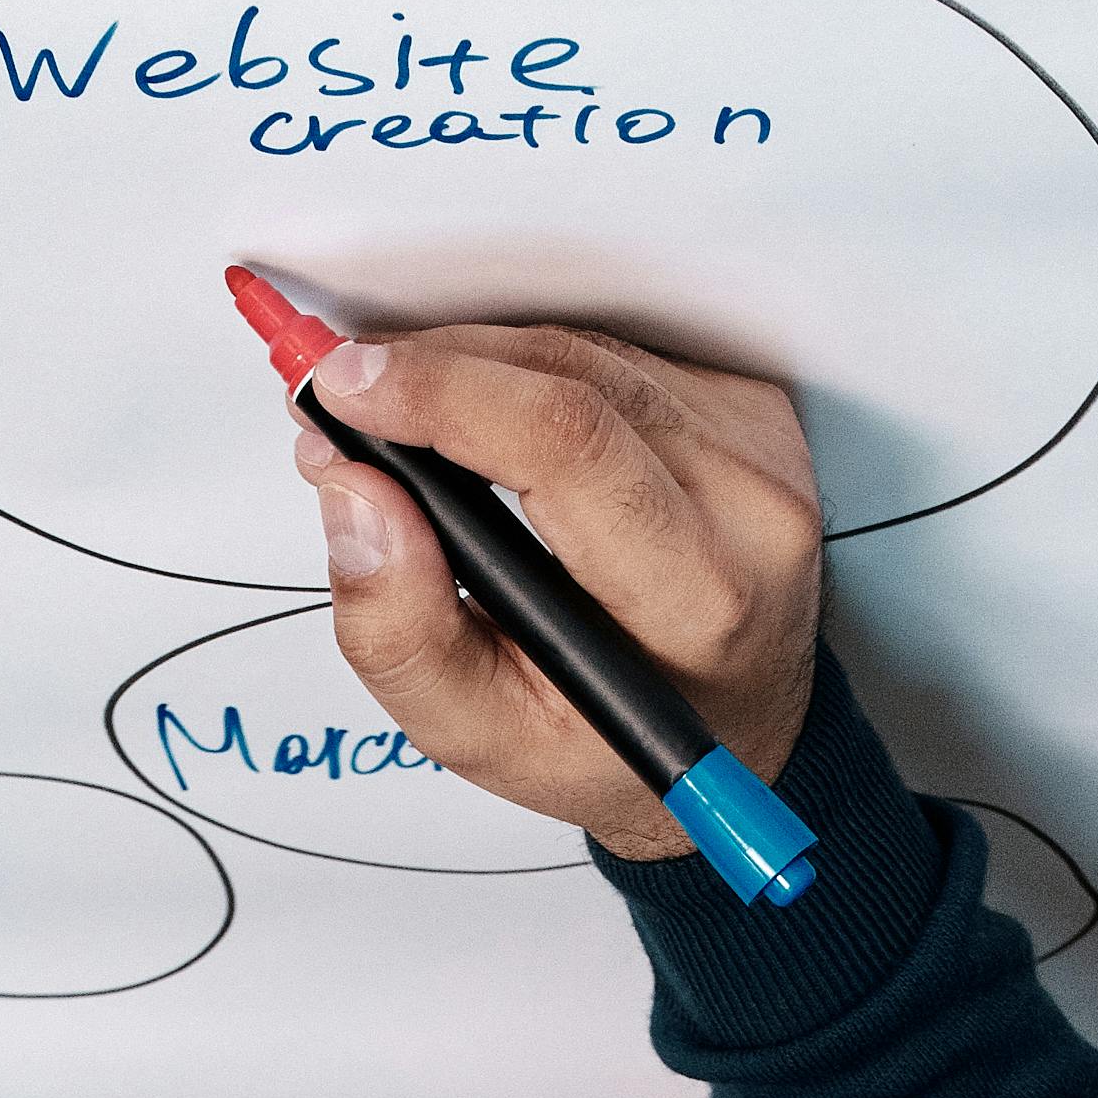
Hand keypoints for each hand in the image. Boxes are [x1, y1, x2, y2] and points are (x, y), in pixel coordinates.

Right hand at [294, 323, 821, 859]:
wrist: (721, 733)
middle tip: (336, 396)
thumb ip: (402, 633)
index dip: (444, 397)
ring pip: (585, 353)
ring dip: (471, 365)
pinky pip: (615, 355)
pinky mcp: (753, 412)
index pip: (569, 447)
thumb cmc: (607, 744)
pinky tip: (481, 413)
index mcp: (698, 600)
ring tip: (392, 411)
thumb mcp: (483, 734)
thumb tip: (354, 497)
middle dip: (432, 371)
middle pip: (571, 378)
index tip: (342, 387)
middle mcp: (750, 510)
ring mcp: (762, 450)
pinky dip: (528, 371)